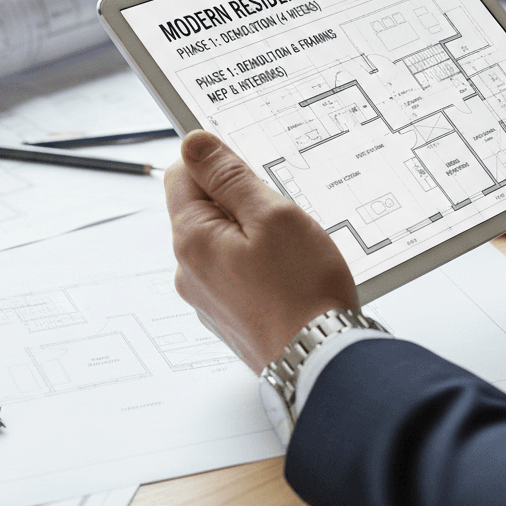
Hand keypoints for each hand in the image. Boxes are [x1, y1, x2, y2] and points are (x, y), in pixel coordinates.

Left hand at [164, 130, 357, 372]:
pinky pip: (237, 271)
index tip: (252, 168)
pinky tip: (291, 274)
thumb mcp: (272, 215)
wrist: (323, 362)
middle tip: (284, 213)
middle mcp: (189, 271)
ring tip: (293, 249)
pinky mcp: (230, 316)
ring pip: (224, 241)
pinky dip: (261, 264)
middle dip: (242, 200)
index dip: (218, 162)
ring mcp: (208, 297)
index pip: (183, 174)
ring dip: (255, 233)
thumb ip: (229, 176)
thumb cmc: (303, 291)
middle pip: (204, 208)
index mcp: (192, 239)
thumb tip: (194, 144)